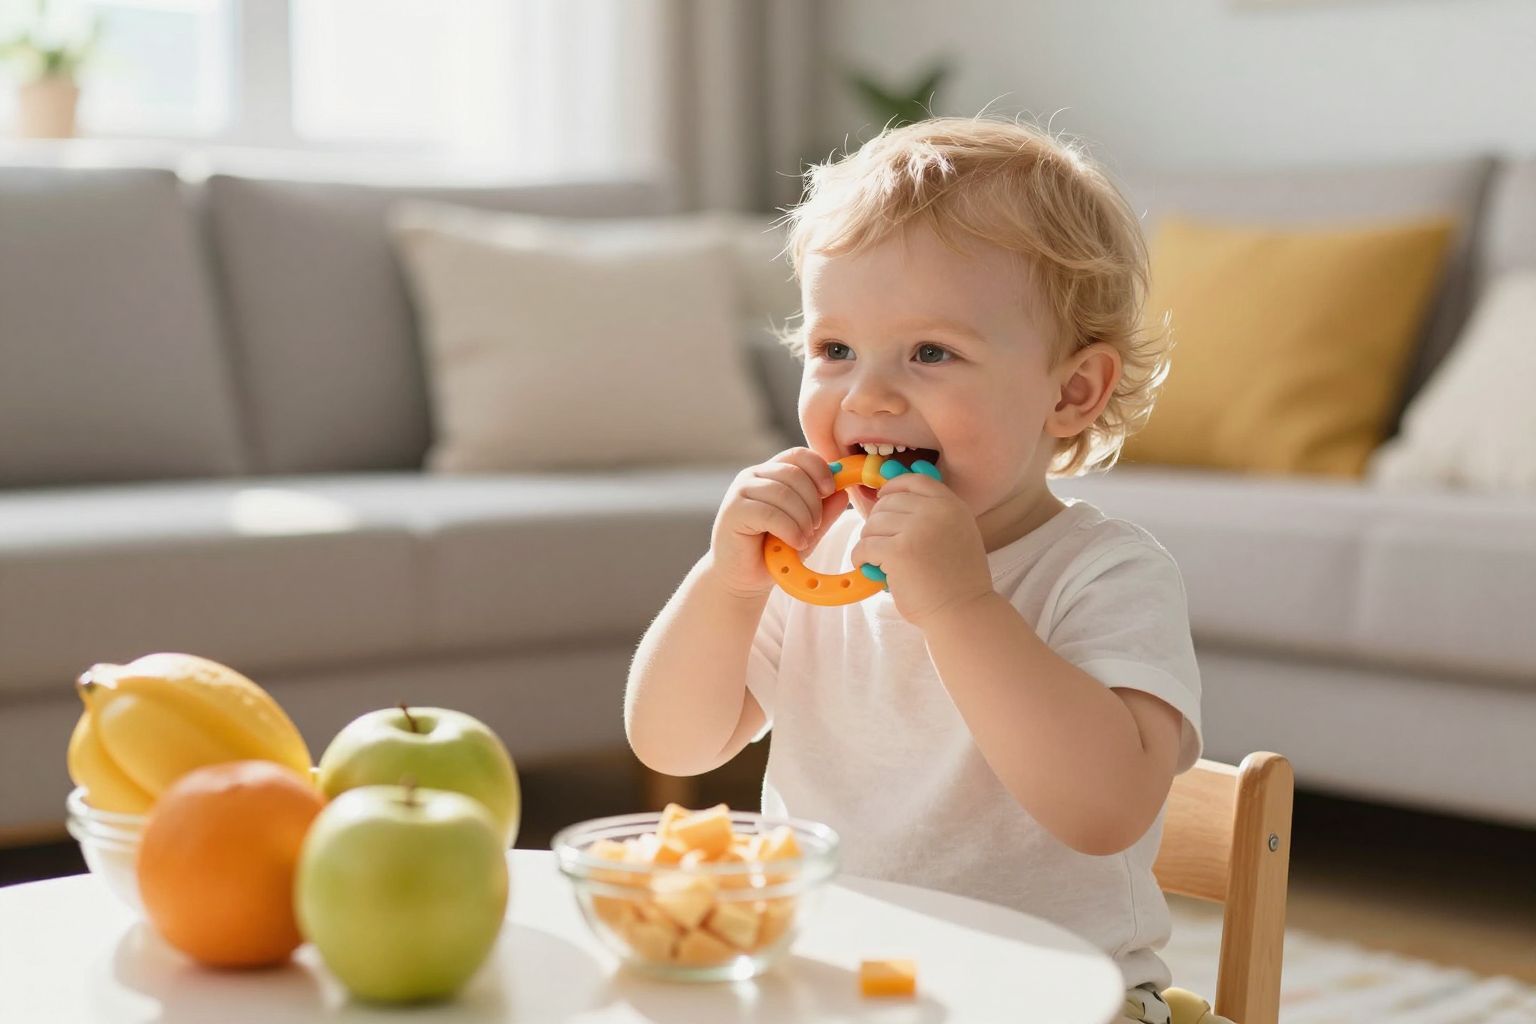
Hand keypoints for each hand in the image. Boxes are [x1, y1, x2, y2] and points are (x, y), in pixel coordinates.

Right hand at [707, 447, 849, 599]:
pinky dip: (789, 529)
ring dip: (802, 518)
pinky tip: (795, 543)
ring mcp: (741, 492)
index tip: (830, 491)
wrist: (744, 579)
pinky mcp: (733, 511)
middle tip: (816, 526)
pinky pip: (770, 512)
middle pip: (794, 472)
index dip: (819, 469)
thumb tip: (844, 492)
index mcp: (771, 473)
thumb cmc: (774, 552)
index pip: (799, 455)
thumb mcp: (807, 530)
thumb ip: (824, 511)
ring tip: (804, 538)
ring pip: (783, 493)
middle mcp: (753, 476)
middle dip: (813, 501)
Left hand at [850, 472, 993, 628]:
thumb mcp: (957, 534)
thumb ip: (933, 514)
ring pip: (872, 523)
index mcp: (952, 505)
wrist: (964, 612)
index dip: (892, 488)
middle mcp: (936, 511)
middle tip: (879, 543)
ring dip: (869, 541)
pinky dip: (860, 557)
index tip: (883, 500)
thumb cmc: (956, 580)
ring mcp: (917, 530)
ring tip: (877, 559)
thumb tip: (891, 497)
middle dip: (877, 522)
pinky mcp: (899, 551)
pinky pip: (865, 546)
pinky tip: (868, 567)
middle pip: (888, 502)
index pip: (914, 480)